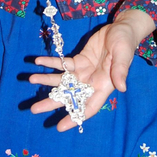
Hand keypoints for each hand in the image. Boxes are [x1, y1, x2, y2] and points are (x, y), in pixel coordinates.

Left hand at [29, 9, 155, 131]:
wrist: (121, 29)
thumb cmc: (126, 43)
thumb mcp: (123, 56)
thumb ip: (120, 71)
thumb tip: (121, 88)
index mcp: (103, 86)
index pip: (88, 107)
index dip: (75, 118)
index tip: (59, 127)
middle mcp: (91, 83)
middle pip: (69, 96)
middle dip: (52, 102)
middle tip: (34, 109)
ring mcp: (83, 72)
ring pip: (62, 81)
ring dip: (46, 81)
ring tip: (30, 80)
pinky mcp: (78, 61)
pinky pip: (62, 64)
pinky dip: (50, 63)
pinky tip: (38, 61)